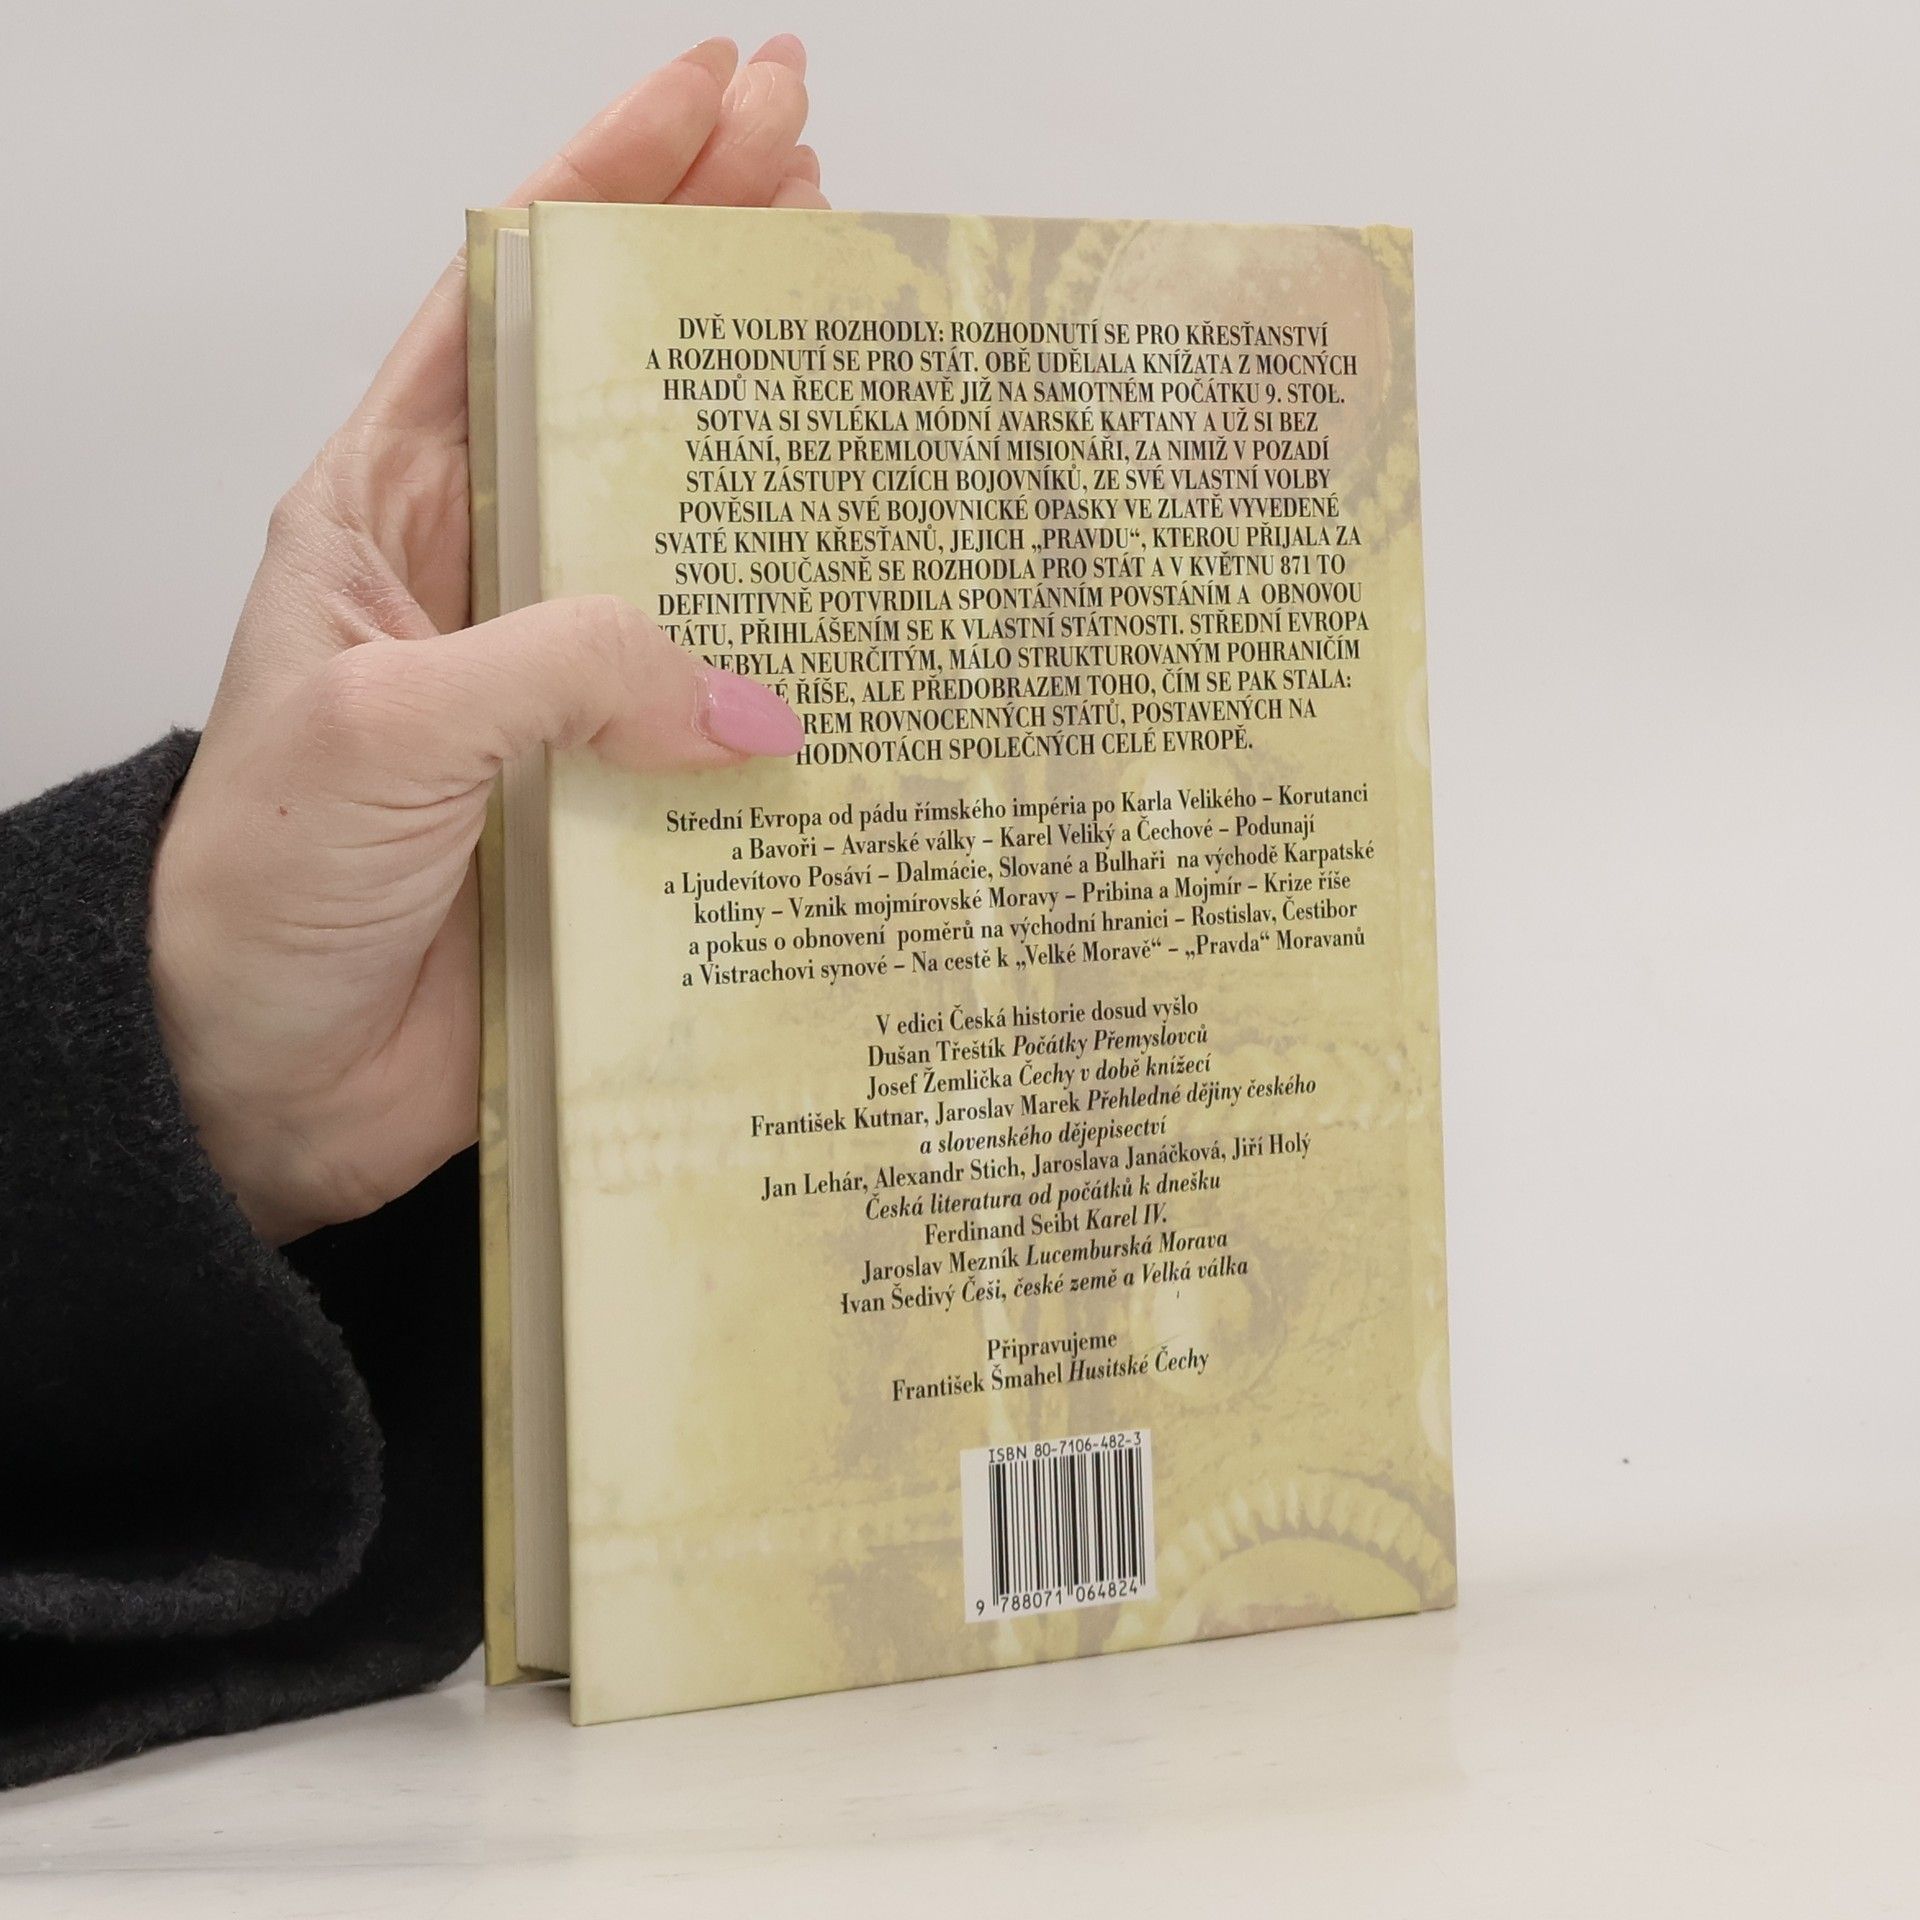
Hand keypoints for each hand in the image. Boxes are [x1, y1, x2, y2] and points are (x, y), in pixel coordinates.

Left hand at [150, 36, 828, 1245]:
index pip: (502, 298)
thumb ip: (566, 672)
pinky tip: (873, 617)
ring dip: (780, 453)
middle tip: (828, 171)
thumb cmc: (265, 885)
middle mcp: (487, 578)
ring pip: (691, 536)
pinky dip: (800, 662)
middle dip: (714, 266)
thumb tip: (751, 703)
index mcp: (388, 513)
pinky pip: (724, 705)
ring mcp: (561, 686)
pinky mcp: (617, 791)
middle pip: (617, 386)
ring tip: (875, 352)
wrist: (266, 1080)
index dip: (611, 178)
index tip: (723, 88)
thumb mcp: (388, 729)